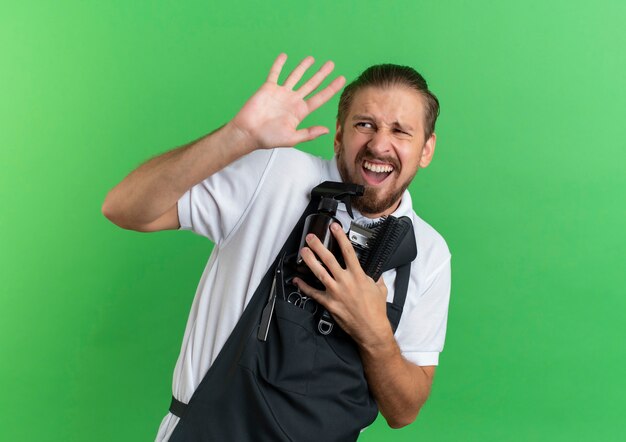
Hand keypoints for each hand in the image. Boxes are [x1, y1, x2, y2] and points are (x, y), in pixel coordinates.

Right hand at [230, 54, 345, 149]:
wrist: (248, 133)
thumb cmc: (268, 138)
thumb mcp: (292, 138)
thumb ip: (309, 133)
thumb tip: (326, 130)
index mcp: (300, 111)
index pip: (320, 97)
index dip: (331, 88)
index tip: (341, 79)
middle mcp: (292, 100)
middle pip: (311, 84)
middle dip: (321, 74)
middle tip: (331, 64)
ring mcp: (281, 93)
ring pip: (295, 76)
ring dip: (303, 67)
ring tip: (311, 59)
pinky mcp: (268, 88)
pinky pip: (275, 73)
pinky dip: (279, 65)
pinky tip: (284, 56)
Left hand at [293, 223, 392, 346]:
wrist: (371, 329)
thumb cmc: (376, 310)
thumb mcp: (380, 288)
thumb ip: (376, 277)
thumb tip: (375, 272)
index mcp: (358, 275)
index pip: (348, 251)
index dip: (340, 237)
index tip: (334, 227)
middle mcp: (345, 281)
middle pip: (329, 259)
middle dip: (318, 246)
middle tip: (310, 237)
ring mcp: (335, 292)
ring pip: (319, 272)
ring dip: (310, 261)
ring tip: (303, 252)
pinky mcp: (329, 303)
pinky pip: (313, 293)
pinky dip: (304, 286)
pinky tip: (297, 280)